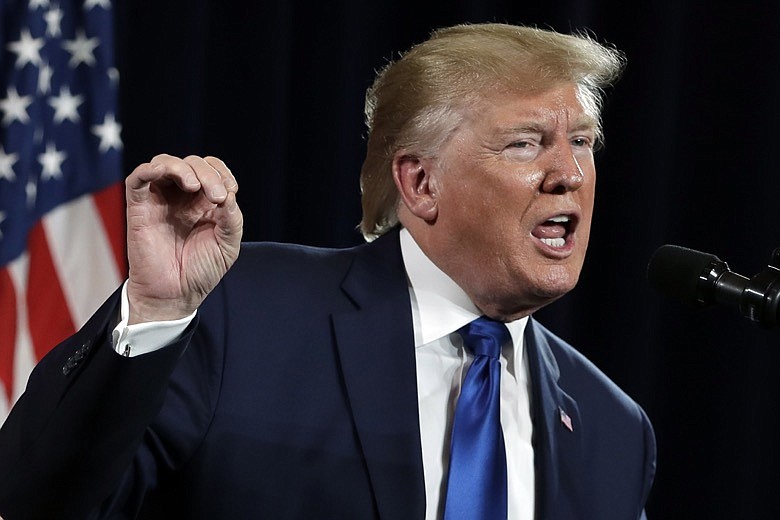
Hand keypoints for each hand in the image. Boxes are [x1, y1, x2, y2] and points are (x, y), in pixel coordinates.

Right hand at [124, 154, 242, 323]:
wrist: (175, 295)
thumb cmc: (200, 272)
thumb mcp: (227, 245)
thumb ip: (232, 219)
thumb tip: (228, 193)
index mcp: (203, 202)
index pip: (211, 169)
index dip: (222, 173)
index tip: (230, 192)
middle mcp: (181, 197)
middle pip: (192, 164)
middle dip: (209, 174)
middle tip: (217, 197)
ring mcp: (160, 200)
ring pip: (166, 162)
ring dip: (183, 168)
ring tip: (195, 186)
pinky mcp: (139, 207)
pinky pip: (138, 177)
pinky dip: (151, 168)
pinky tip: (167, 174)